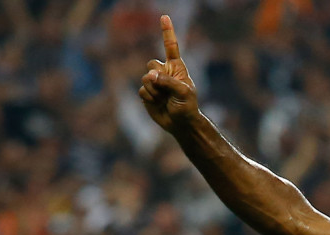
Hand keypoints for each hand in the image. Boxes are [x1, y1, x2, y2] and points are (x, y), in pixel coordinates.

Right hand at [139, 15, 199, 132]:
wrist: (181, 124)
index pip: (170, 46)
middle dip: (157, 76)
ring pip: (145, 78)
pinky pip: (142, 90)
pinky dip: (149, 97)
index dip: (167, 32)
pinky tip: (158, 103)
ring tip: (165, 99)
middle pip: (151, 64)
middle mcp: (164, 72)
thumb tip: (149, 76)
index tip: (165, 17)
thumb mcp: (183, 93)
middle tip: (167, 90)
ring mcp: (155, 82)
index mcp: (176, 67)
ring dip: (154, 90)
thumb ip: (167, 82)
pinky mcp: (147, 93)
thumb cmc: (187, 107)